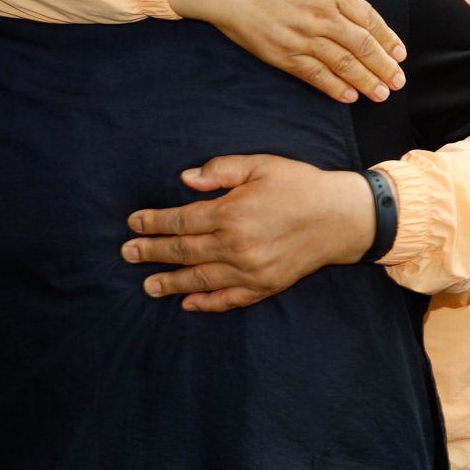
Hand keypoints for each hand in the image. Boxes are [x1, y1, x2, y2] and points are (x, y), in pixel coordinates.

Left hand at [120, 154, 375, 312]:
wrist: (342, 217)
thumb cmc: (300, 184)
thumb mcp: (260, 165)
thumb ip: (220, 170)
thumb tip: (185, 180)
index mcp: (232, 213)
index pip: (181, 220)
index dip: (154, 222)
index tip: (133, 223)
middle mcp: (237, 245)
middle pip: (184, 251)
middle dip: (152, 252)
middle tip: (127, 254)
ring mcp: (250, 271)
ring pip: (201, 279)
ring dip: (171, 283)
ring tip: (148, 285)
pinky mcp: (265, 286)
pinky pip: (229, 299)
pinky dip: (207, 304)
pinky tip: (188, 304)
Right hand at [161, 0, 406, 104]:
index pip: (368, 18)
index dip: (387, 38)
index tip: (400, 53)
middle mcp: (321, 16)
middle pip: (362, 45)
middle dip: (384, 66)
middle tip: (399, 82)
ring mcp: (302, 37)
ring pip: (343, 64)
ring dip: (366, 81)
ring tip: (382, 94)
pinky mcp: (282, 54)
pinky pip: (315, 75)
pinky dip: (334, 87)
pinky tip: (348, 97)